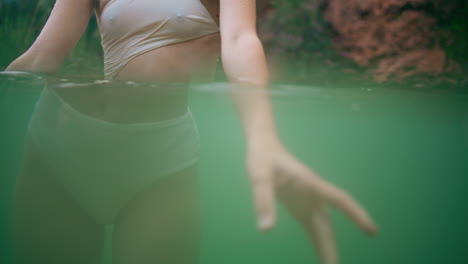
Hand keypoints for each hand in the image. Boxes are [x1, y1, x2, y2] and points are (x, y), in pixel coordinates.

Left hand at [247, 140, 376, 263]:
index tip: (372, 231)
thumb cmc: (263, 157)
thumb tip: (266, 230)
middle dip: (333, 249)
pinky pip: (313, 228)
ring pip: (323, 230)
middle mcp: (314, 195)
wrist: (264, 146)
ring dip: (328, 249)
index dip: (356, 214)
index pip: (340, 200)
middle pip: (328, 226)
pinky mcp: (301, 206)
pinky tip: (323, 257)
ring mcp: (309, 202)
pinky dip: (318, 243)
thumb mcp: (259, 176)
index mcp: (311, 184)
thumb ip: (263, 200)